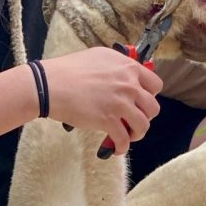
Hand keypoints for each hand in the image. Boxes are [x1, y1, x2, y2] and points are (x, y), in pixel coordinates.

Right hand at [44, 46, 162, 151]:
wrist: (50, 85)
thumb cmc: (68, 70)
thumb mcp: (99, 57)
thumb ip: (116, 67)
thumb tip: (121, 75)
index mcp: (128, 67)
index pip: (155, 85)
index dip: (149, 96)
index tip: (140, 102)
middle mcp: (129, 85)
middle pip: (153, 108)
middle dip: (145, 116)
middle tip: (133, 120)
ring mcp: (120, 103)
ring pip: (143, 125)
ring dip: (136, 134)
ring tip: (127, 136)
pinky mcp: (108, 120)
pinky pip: (123, 139)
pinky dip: (122, 147)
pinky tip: (116, 148)